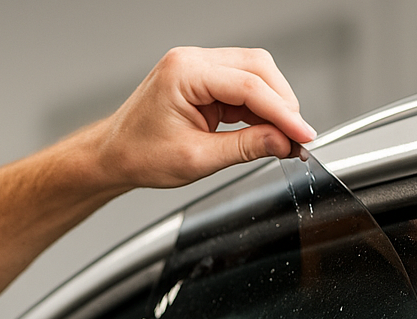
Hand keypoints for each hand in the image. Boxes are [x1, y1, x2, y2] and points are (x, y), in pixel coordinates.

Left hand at [92, 47, 315, 190]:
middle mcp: (192, 61)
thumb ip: (244, 148)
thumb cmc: (138, 155)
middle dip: (282, 103)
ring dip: (273, 105)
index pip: (249, 85)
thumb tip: (282, 142)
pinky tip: (266, 129)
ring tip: (283, 137)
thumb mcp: (196, 159)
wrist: (112, 156)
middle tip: (297, 137)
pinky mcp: (202, 79)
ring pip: (254, 73)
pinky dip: (258, 107)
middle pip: (258, 69)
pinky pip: (241, 85)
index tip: (303, 134)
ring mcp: (197, 67)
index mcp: (185, 73)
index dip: (283, 112)